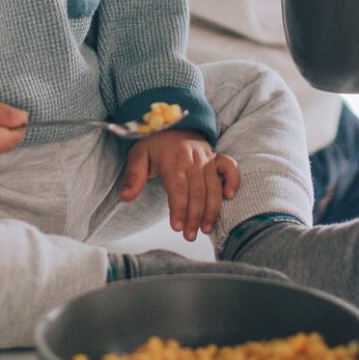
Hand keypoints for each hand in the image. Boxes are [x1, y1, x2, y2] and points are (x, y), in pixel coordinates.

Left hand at [119, 130, 239, 240]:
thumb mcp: (137, 156)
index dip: (179, 209)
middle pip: (197, 192)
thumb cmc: (153, 144)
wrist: (170, 123)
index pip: (178, 188)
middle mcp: (193, 159)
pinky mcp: (216, 157)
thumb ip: (133, 177)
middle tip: (190, 236)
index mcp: (173, 160)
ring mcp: (207, 157)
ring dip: (212, 209)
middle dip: (195, 217)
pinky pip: (230, 167)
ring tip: (206, 229)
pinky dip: (233, 181)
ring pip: (214, 186)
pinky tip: (229, 197)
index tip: (176, 227)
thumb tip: (125, 198)